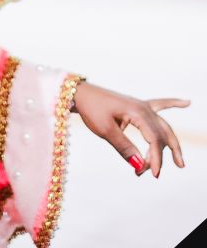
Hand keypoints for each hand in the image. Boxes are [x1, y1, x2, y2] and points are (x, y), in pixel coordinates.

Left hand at [73, 81, 188, 177]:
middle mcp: (144, 108)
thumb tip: (140, 165)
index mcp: (138, 112)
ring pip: (163, 126)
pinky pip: (160, 104)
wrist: (80, 93)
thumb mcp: (105, 130)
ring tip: (180, 163)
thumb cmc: (91, 109)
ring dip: (169, 144)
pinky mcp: (137, 105)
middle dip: (159, 156)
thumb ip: (124, 147)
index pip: (154, 140)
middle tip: (155, 174)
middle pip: (160, 136)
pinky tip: (187, 102)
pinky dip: (173, 103)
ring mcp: (141, 105)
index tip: (151, 174)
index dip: (156, 159)